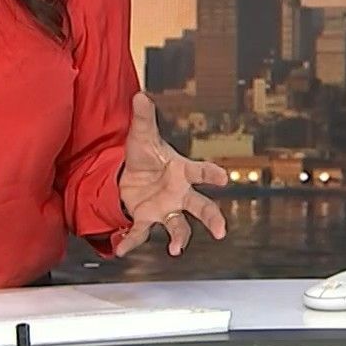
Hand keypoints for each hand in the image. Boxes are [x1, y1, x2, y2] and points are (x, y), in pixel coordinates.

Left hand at [114, 92, 227, 256]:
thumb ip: (143, 118)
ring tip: (177, 249)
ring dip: (180, 238)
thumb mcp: (142, 136)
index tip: (223, 178)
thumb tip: (140, 96)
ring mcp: (165, 208)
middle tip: (221, 230)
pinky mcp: (147, 218)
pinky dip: (132, 242)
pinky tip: (122, 250)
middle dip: (212, 218)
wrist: (130, 175)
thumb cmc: (145, 156)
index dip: (212, 174)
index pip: (200, 172)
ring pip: (179, 226)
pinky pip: (142, 233)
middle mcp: (179, 193)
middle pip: (201, 207)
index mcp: (182, 171)